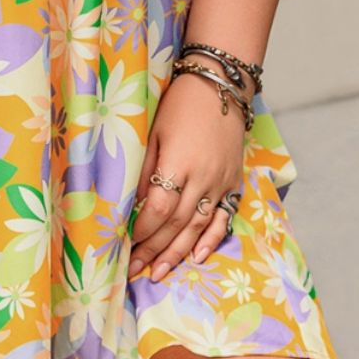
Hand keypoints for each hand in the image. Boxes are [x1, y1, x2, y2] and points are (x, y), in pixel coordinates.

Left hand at [128, 72, 247, 279]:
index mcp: (180, 164)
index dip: (142, 229)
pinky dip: (210, 239)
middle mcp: (203, 178)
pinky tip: (196, 257)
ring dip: (177, 253)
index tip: (125, 243)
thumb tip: (129, 203)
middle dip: (152, 249)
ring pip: (198, 227)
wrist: (219, 86)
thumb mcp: (153, 131)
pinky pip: (223, 218)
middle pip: (176, 223)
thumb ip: (144, 169)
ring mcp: (220, 183)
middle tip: (132, 269)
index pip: (159, 207)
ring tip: (157, 273)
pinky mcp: (232, 182)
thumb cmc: (179, 105)